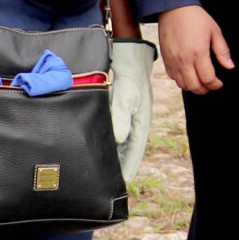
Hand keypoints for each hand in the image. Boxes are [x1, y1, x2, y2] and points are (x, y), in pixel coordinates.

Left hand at [109, 39, 156, 180]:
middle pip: (127, 150)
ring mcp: (127, 117)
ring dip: (111, 155)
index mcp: (141, 123)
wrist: (129, 55)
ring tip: (101, 170)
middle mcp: (134, 123)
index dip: (128, 169)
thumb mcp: (125, 94)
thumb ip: (120, 116)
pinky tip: (97, 146)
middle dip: (119, 166)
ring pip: (118, 142)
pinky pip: (112, 131)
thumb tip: (117, 139)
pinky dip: (106, 141)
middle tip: (107, 183)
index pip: (134, 152)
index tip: (120, 185)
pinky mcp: (118, 110)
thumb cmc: (130, 74)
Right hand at [158, 4, 233, 94]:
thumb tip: (229, 66)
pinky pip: (172, 77)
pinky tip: (188, 75)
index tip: (219, 83)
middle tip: (211, 85)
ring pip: (182, 84)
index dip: (215, 85)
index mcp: (198, 53)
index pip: (207, 79)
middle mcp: (184, 59)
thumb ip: (222, 51)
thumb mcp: (215, 31)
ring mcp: (173, 60)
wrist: (173, 8)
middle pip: (194, 86)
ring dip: (193, 87)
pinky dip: (181, 80)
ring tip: (200, 81)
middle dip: (205, 89)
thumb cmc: (194, 17)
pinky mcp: (165, 59)